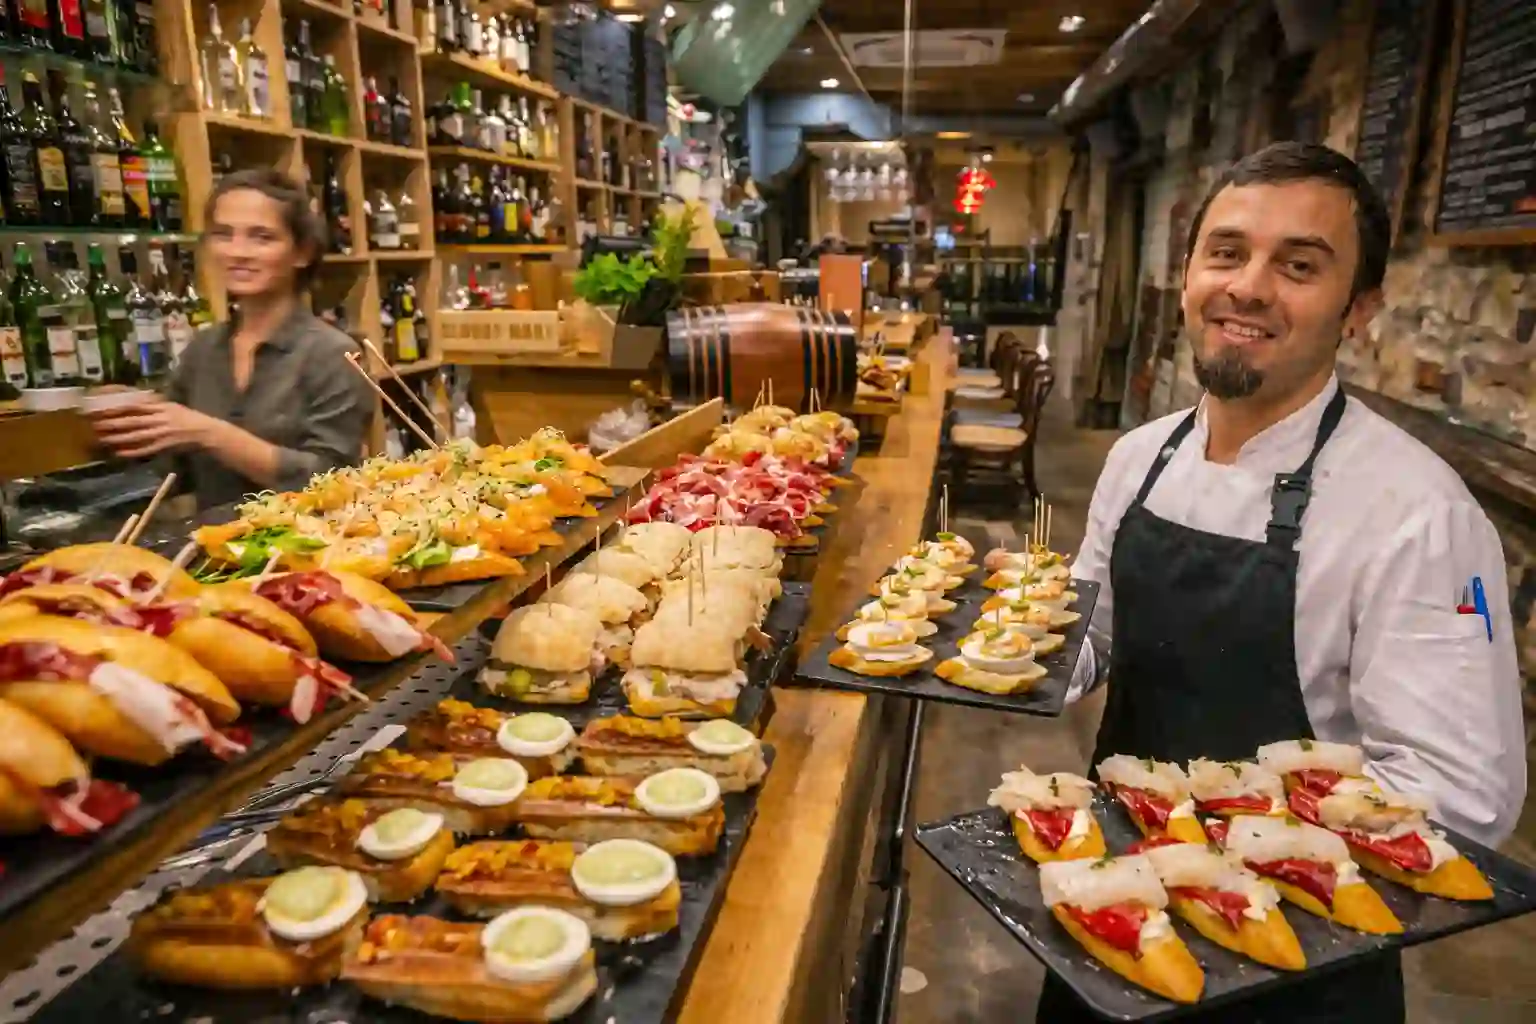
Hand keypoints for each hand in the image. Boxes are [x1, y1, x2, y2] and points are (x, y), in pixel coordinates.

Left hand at [90, 399, 216, 457]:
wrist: (206, 432)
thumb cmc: (187, 417)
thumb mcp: (171, 406)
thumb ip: (153, 405)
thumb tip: (132, 401)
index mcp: (161, 406)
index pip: (135, 406)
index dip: (117, 407)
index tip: (101, 408)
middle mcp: (160, 419)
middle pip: (132, 420)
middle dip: (113, 422)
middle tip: (95, 423)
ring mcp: (162, 433)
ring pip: (136, 435)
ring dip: (118, 437)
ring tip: (102, 438)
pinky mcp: (165, 446)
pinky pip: (146, 449)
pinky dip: (132, 451)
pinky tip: (119, 453)